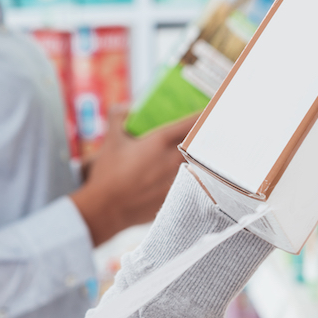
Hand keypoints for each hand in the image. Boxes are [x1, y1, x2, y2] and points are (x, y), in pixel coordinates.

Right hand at [70, 108, 196, 245]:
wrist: (106, 209)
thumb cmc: (108, 173)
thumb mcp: (110, 141)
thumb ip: (117, 118)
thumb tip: (125, 108)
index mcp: (160, 142)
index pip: (191, 123)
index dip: (204, 114)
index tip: (211, 109)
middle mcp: (173, 160)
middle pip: (199, 144)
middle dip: (205, 136)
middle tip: (209, 131)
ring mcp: (177, 180)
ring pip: (197, 165)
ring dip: (198, 158)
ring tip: (200, 156)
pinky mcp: (175, 197)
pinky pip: (190, 184)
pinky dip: (191, 178)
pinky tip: (189, 179)